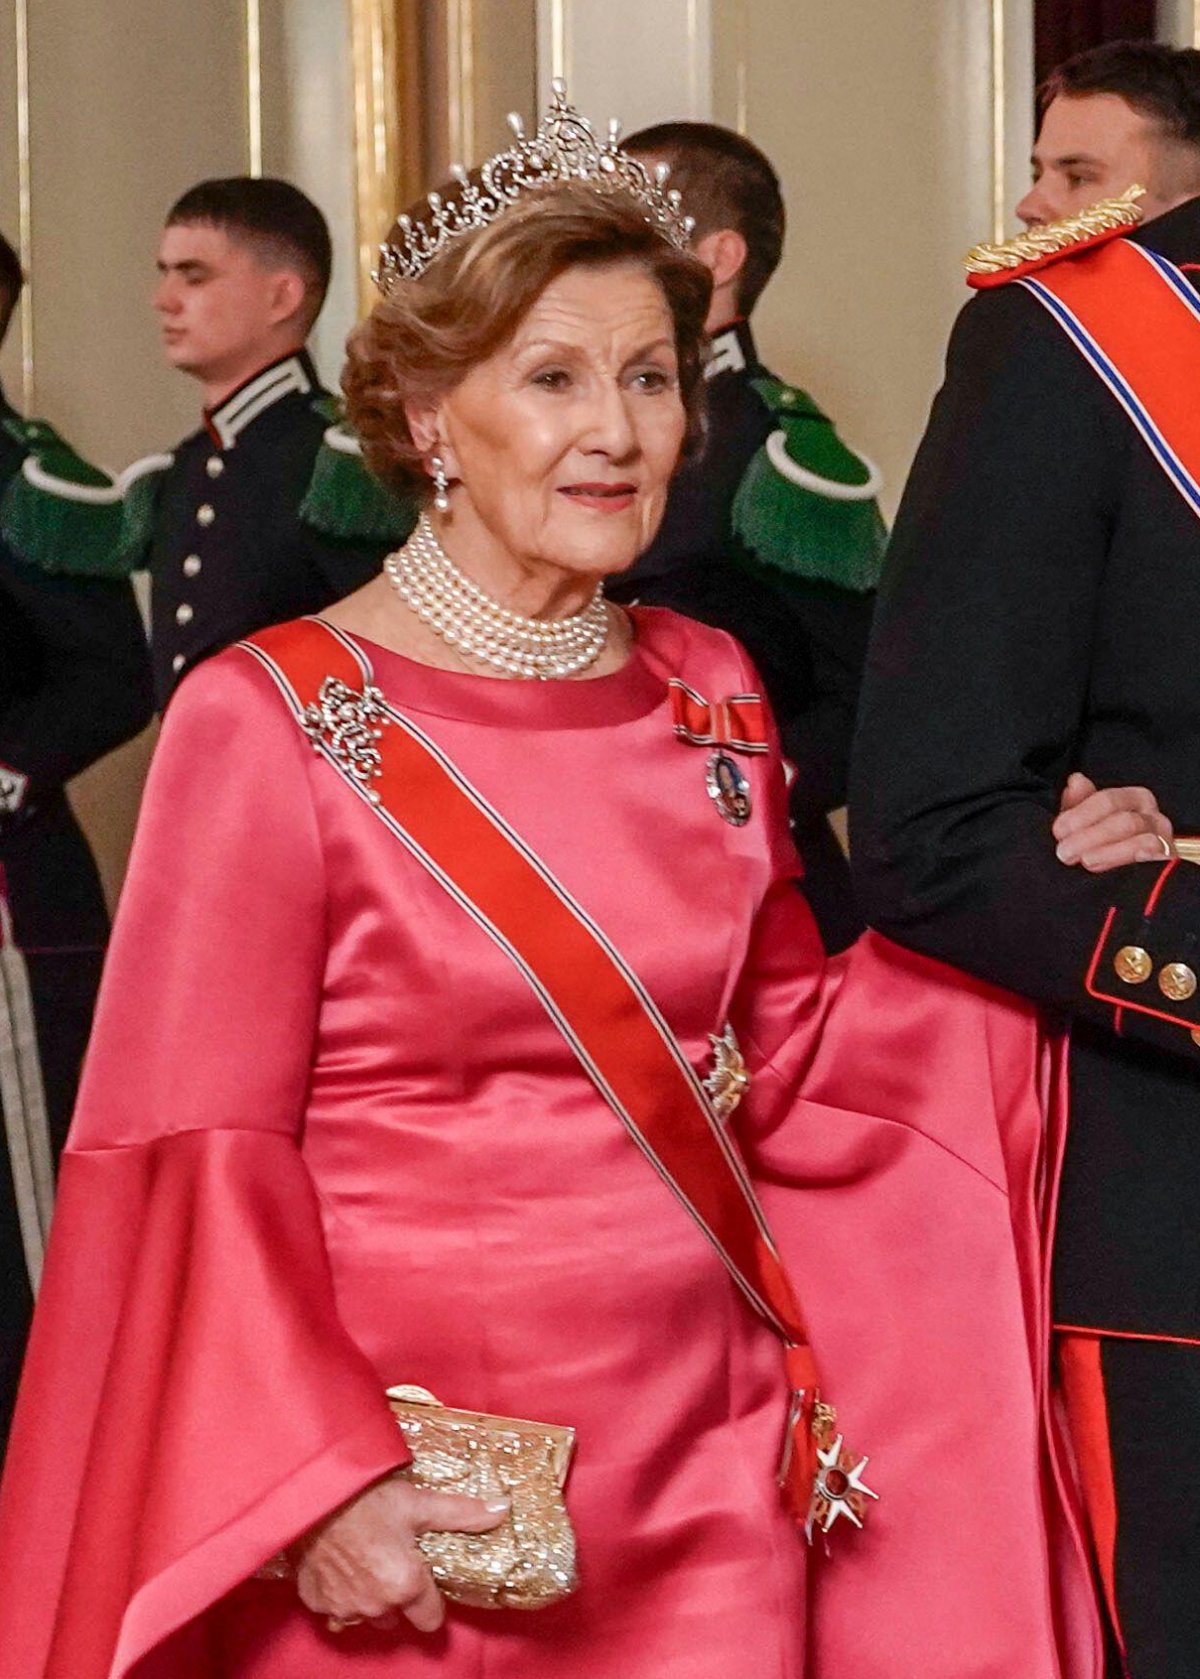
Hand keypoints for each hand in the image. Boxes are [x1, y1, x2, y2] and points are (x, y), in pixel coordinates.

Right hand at [293, 1472, 508, 1633]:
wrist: (314, 1495)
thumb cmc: (367, 1499)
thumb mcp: (419, 1502)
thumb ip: (462, 1513)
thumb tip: (502, 1509)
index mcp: (406, 1586)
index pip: (431, 1619)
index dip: (431, 1599)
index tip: (425, 1576)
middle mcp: (377, 1605)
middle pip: (398, 1615)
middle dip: (399, 1595)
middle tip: (394, 1558)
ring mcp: (345, 1608)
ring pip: (367, 1614)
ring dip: (370, 1595)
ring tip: (367, 1559)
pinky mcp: (317, 1603)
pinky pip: (336, 1609)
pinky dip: (340, 1592)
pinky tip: (341, 1564)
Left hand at [1053, 772, 1173, 871]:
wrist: (1127, 881)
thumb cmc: (1102, 845)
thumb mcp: (1086, 822)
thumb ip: (1079, 803)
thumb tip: (1075, 781)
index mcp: (1133, 799)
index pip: (1108, 800)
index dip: (1080, 815)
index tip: (1059, 831)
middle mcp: (1152, 815)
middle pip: (1124, 821)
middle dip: (1090, 836)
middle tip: (1065, 852)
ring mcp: (1163, 839)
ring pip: (1139, 839)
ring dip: (1107, 851)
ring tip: (1084, 860)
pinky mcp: (1167, 860)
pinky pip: (1151, 856)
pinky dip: (1127, 859)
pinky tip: (1106, 865)